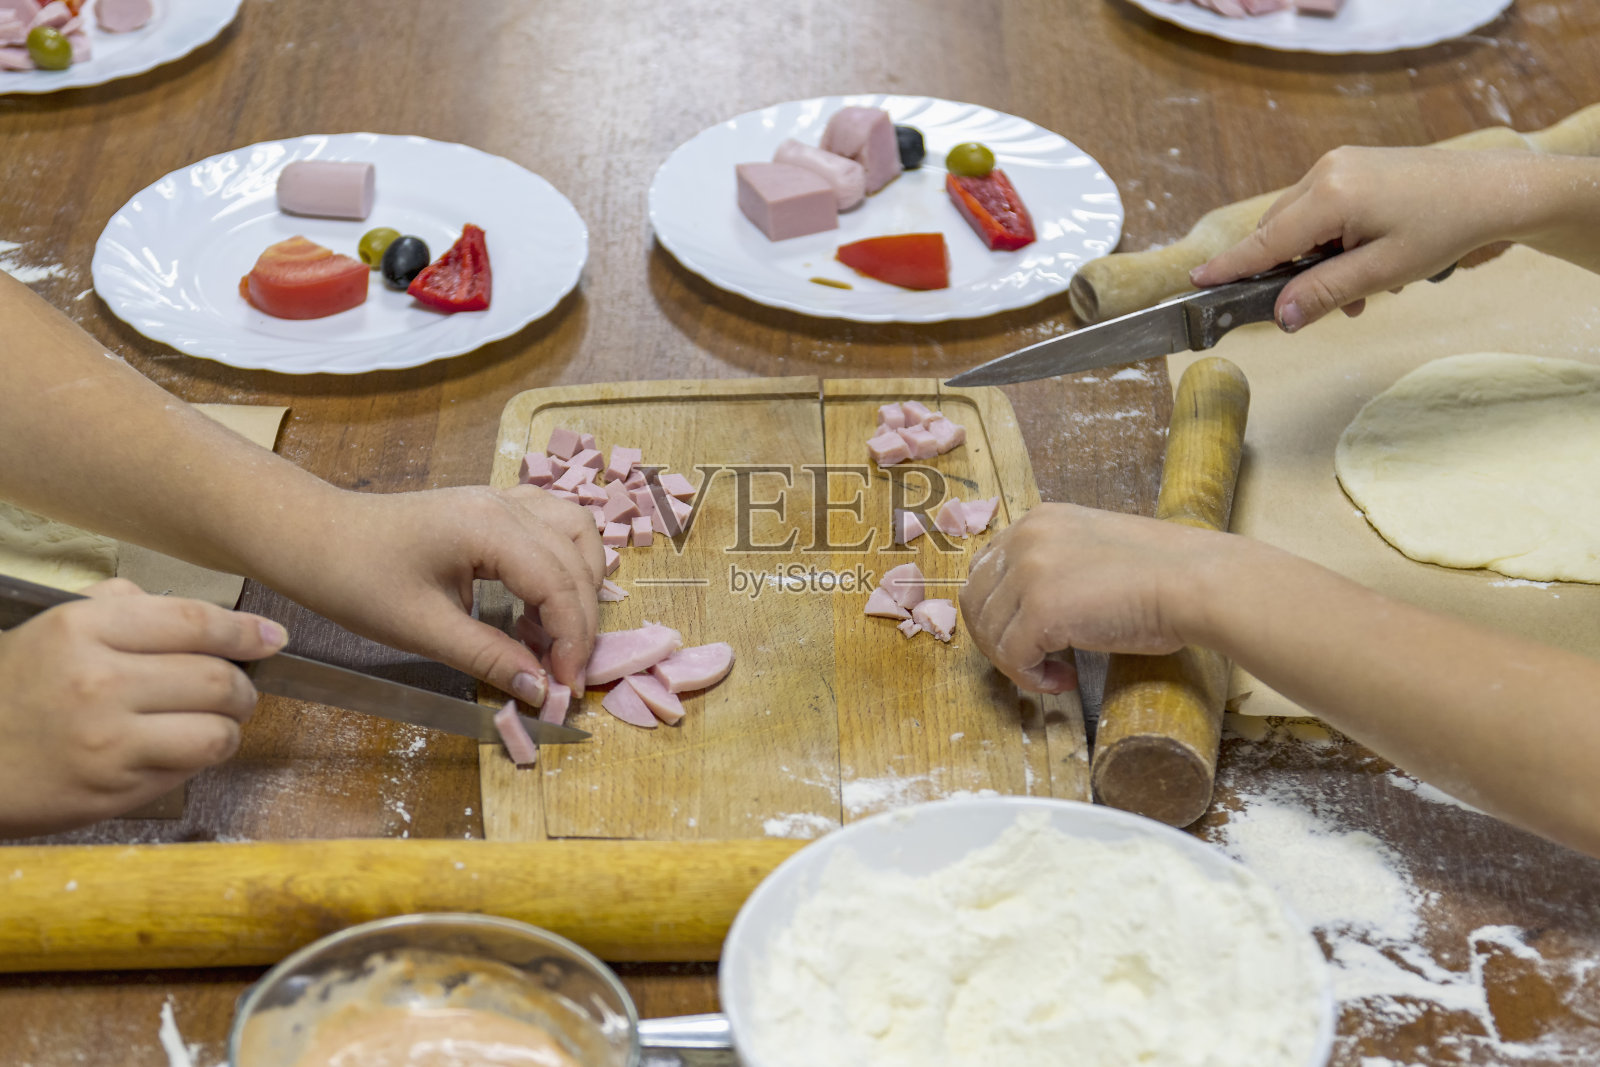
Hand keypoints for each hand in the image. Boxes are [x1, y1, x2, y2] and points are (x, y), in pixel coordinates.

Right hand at [0, 580, 284, 834]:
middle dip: (244, 684)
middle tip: (240, 689)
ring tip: (216, 721)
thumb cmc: (9, 693)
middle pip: (218, 677)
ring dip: (230, 726)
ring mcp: (109, 739)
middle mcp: (99, 680)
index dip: (245, 631)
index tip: (271, 636)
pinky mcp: (115, 787)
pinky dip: (202, 757)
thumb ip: (116, 608)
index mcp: (83, 629)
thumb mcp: (48, 629)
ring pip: (218, 729)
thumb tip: (184, 611)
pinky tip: (182, 748)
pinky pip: (192, 767)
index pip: (194, 622)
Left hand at [269, 485, 605, 700]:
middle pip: (576, 560)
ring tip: (558, 634)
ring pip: (575, 533)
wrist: (314, 538)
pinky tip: (541, 603)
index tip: (567, 687)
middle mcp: (506, 504)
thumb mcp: (423, 629)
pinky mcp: (493, 508)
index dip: (572, 639)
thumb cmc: (357, 579)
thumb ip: (490, 657)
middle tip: (566, 673)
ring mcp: (501, 500)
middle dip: (580, 621)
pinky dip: (562, 564)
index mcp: (490, 528)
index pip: (559, 584)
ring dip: (580, 584)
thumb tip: (540, 689)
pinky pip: (552, 526)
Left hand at [961, 504, 1229, 692]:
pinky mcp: (1040, 611)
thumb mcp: (1093, 551)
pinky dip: (1030, 678)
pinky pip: (1012, 659)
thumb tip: (1025, 610)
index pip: (986, 570)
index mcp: (1039, 521)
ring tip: (1055, 673)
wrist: (1197, 582)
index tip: (1028, 635)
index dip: (999, 611)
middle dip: (997, 639)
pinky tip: (1063, 680)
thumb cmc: (1164, 575)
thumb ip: (1056, 567)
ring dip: (1016, 663)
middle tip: (1031, 661)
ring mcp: (1029, 573)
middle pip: (976, 600)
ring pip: (990, 633)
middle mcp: (1026, 539)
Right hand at [1189, 147, 1528, 331]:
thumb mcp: (1384, 272)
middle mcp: (1326, 171)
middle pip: (1277, 232)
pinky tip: (1360, 263)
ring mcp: (1338, 164)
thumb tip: (1282, 317)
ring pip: (1297, 223)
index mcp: (1331, 194)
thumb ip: (1326, 293)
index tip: (1197, 283)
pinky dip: (1328, 241)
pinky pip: (1319, 208)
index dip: (1230, 266)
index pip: (1266, 241)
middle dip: (1288, 273)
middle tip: (1313, 309)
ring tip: (1357, 292)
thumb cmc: (1446, 227)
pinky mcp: (1351, 165)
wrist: (1493, 188)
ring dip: (1313, 261)